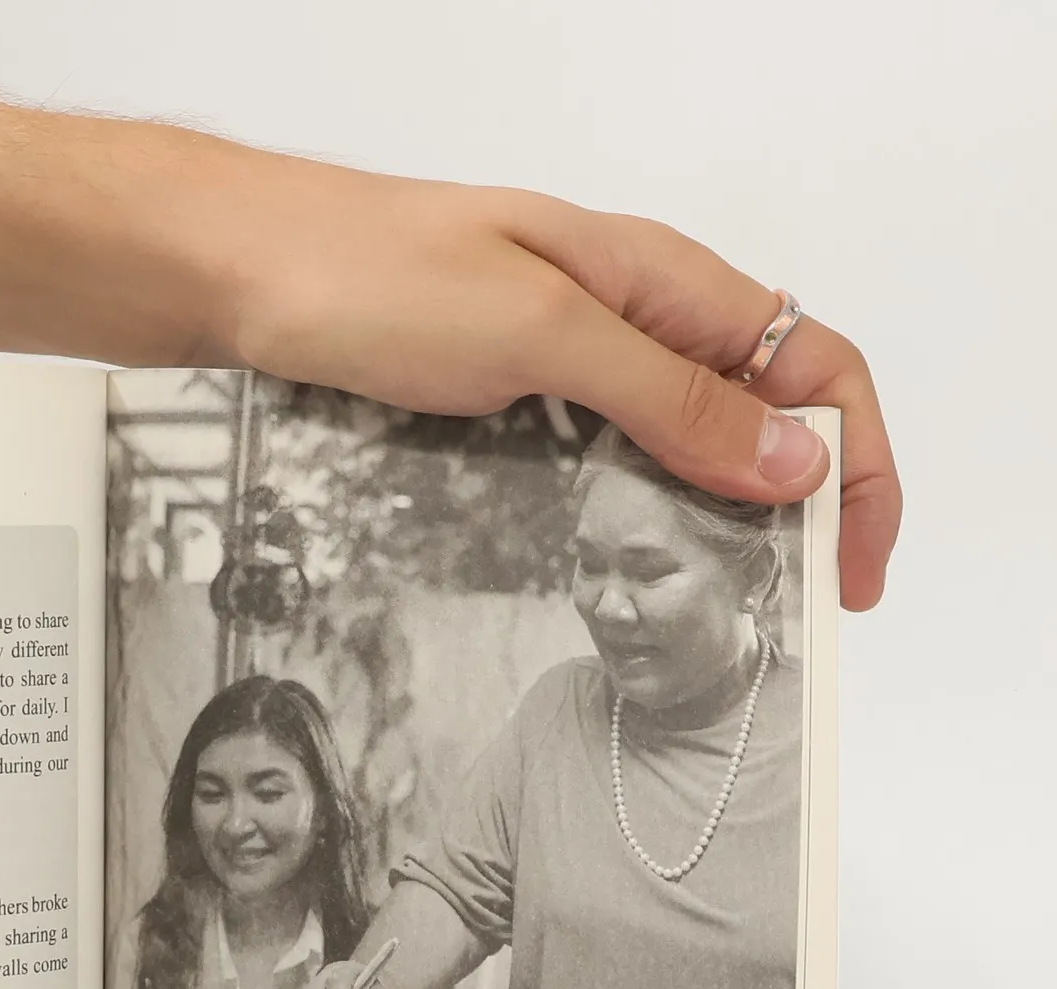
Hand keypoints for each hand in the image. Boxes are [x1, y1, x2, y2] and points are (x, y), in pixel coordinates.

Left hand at [199, 165, 898, 608]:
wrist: (240, 271)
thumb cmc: (372, 277)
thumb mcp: (542, 336)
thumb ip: (668, 396)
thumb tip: (793, 459)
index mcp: (662, 280)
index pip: (815, 367)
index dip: (856, 467)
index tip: (849, 570)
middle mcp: (626, 314)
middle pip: (758, 411)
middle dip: (795, 507)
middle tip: (793, 609)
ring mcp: (561, 355)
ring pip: (677, 442)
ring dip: (713, 519)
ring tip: (719, 605)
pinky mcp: (502, 393)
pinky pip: (598, 456)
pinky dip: (630, 513)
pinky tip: (619, 566)